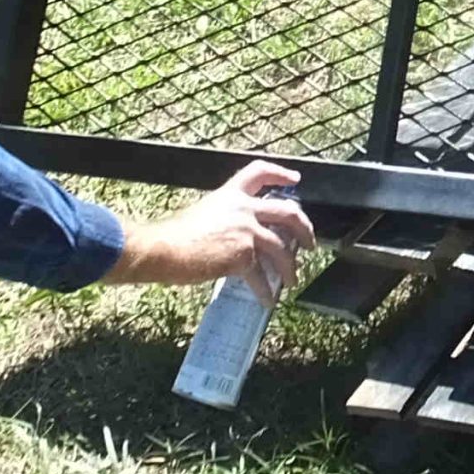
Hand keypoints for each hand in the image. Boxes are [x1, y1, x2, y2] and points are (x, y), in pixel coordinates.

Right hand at [104, 160, 316, 304]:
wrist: (163, 249)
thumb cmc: (173, 236)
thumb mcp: (203, 215)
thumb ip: (225, 219)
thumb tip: (236, 238)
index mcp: (230, 195)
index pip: (259, 172)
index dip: (280, 173)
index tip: (295, 179)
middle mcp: (243, 209)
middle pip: (288, 212)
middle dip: (305, 228)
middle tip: (310, 243)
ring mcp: (246, 231)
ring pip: (281, 249)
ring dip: (289, 267)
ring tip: (292, 280)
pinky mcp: (243, 255)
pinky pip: (261, 276)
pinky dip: (266, 291)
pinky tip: (268, 300)